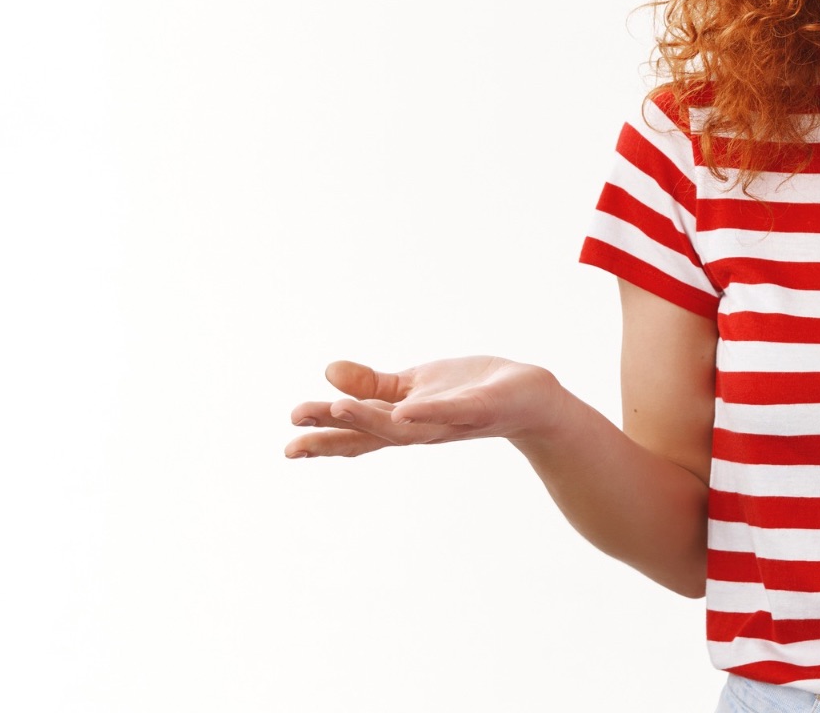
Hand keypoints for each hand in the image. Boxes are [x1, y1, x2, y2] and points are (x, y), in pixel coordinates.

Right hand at [284, 357, 565, 458]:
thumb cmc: (471, 392)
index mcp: (403, 420)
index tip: (288, 447)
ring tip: (335, 409)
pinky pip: (450, 412)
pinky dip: (427, 413)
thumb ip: (374, 383)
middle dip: (333, 436)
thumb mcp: (415, 384)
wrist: (530, 398)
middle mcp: (421, 428)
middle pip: (371, 436)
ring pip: (403, 427)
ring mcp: (449, 420)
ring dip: (369, 420)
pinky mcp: (478, 406)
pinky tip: (405, 409)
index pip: (357, 435)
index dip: (323, 441)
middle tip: (294, 437)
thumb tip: (328, 373)